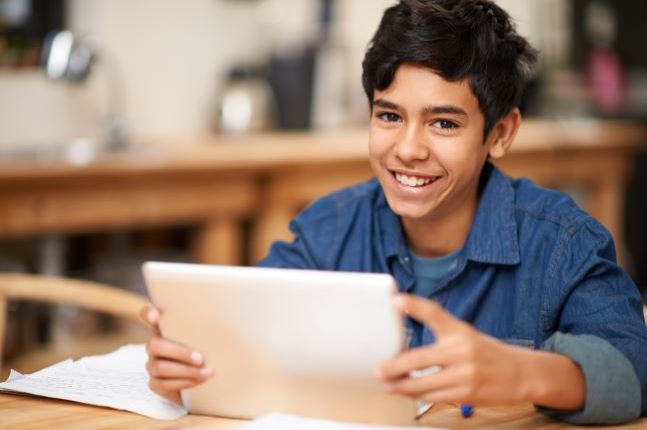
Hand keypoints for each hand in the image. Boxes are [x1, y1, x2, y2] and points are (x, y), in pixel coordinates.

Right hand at [140, 305, 213, 403]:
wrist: (204, 380)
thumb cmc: (206, 350)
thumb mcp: (206, 336)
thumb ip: (206, 326)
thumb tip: (225, 315)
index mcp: (164, 328)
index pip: (148, 314)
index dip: (148, 313)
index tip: (156, 316)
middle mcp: (154, 345)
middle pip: (155, 345)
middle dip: (180, 352)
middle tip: (201, 359)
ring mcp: (152, 364)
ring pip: (160, 367)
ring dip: (186, 371)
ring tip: (207, 372)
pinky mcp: (155, 384)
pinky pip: (164, 384)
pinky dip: (185, 382)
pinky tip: (199, 381)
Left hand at [376, 294, 583, 408]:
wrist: (520, 374)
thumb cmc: (484, 351)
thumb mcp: (464, 333)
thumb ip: (438, 332)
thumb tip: (404, 338)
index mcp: (459, 330)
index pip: (434, 313)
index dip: (414, 305)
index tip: (396, 301)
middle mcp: (462, 350)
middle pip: (419, 359)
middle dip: (395, 368)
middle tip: (379, 371)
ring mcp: (466, 374)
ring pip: (424, 384)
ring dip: (402, 387)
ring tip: (388, 385)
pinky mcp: (467, 394)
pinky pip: (435, 397)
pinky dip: (418, 397)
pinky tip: (408, 394)